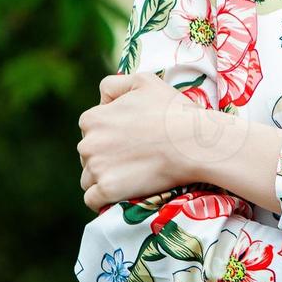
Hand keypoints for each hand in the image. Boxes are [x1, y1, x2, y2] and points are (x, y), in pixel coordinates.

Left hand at [76, 73, 203, 210]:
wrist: (193, 143)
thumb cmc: (173, 110)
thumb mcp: (144, 81)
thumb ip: (114, 85)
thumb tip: (101, 99)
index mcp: (92, 118)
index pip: (90, 129)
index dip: (108, 133)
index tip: (129, 138)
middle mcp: (88, 143)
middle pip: (88, 154)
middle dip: (105, 156)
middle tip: (133, 157)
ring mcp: (96, 169)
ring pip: (89, 178)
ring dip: (104, 178)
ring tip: (130, 176)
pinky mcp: (107, 190)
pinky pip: (93, 200)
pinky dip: (103, 199)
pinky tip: (121, 194)